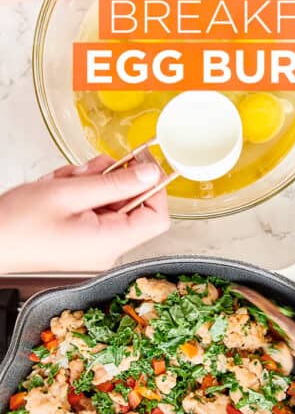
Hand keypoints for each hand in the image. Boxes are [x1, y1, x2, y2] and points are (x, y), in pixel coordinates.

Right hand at [0, 156, 169, 272]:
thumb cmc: (17, 225)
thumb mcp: (68, 193)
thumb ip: (114, 183)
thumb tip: (149, 174)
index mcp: (110, 243)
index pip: (157, 218)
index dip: (154, 188)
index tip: (142, 164)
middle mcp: (107, 249)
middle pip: (132, 206)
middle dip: (111, 180)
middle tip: (87, 170)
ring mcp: (95, 246)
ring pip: (110, 202)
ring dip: (90, 184)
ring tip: (63, 182)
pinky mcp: (83, 241)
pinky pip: (93, 210)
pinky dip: (79, 193)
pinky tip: (58, 191)